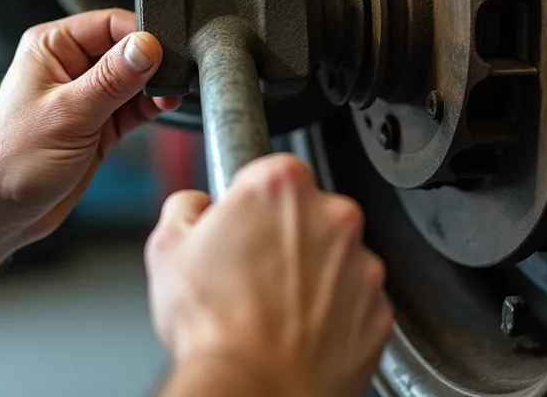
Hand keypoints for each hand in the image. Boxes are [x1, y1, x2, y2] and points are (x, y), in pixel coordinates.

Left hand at [0, 8, 179, 240]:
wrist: (1, 210)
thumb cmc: (13, 161)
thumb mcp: (69, 113)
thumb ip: (112, 79)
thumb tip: (147, 46)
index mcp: (51, 47)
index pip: (108, 23)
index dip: (139, 36)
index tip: (160, 55)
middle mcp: (69, 66)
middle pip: (126, 49)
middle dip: (151, 64)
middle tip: (166, 81)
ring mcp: (86, 96)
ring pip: (135, 79)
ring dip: (153, 88)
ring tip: (166, 98)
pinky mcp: (100, 124)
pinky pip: (134, 106)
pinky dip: (151, 107)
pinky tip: (161, 108)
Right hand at [146, 154, 391, 396]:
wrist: (252, 392)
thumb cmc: (214, 327)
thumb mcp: (167, 250)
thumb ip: (186, 208)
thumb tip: (195, 206)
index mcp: (281, 187)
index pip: (272, 172)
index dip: (251, 201)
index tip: (243, 224)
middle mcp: (333, 217)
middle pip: (311, 213)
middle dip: (287, 237)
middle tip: (253, 274)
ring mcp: (363, 266)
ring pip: (337, 259)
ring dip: (313, 276)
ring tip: (275, 311)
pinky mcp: (379, 311)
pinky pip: (356, 303)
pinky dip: (335, 314)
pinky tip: (300, 331)